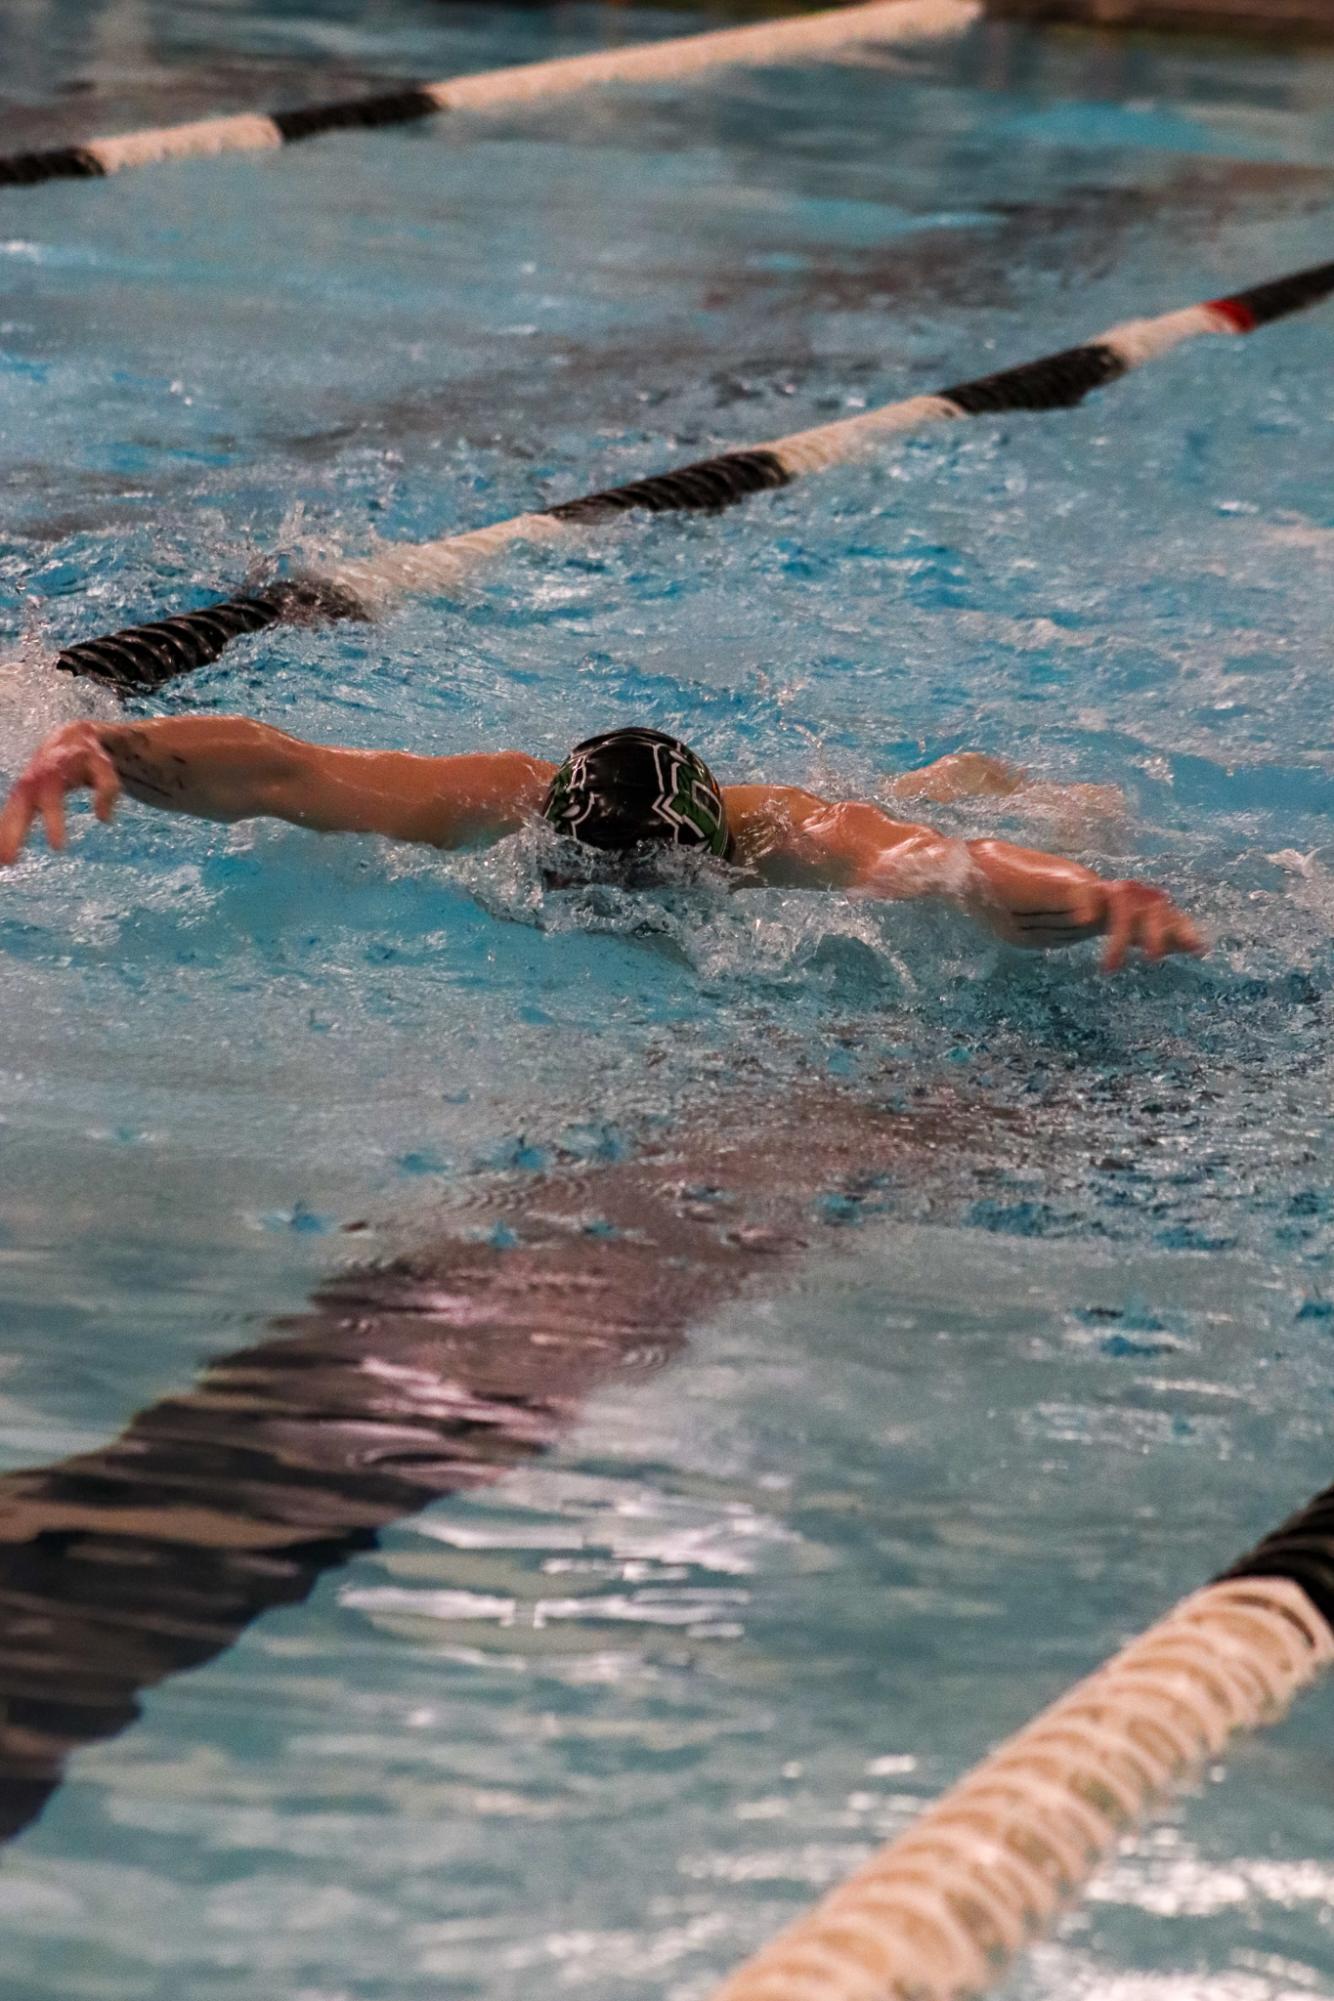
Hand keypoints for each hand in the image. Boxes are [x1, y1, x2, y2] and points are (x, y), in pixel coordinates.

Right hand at [0, 722, 120, 864]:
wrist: (69, 737)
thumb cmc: (90, 756)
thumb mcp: (105, 767)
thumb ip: (107, 790)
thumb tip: (104, 818)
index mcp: (54, 770)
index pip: (51, 798)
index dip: (53, 821)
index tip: (57, 847)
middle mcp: (33, 779)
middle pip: (20, 807)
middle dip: (14, 833)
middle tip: (11, 860)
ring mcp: (24, 786)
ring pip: (10, 812)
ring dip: (4, 836)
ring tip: (4, 863)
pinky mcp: (21, 794)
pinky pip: (9, 814)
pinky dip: (3, 831)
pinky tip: (2, 853)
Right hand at [1086, 878, 1204, 972]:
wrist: (1070, 888)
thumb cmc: (1109, 913)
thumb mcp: (1138, 930)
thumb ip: (1167, 938)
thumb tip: (1203, 948)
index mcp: (1148, 907)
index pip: (1173, 917)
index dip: (1185, 931)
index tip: (1197, 950)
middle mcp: (1131, 896)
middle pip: (1150, 909)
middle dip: (1155, 933)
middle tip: (1153, 959)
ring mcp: (1105, 890)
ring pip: (1120, 906)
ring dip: (1118, 938)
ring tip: (1110, 968)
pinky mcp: (1078, 886)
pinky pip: (1086, 893)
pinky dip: (1088, 904)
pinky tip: (1086, 920)